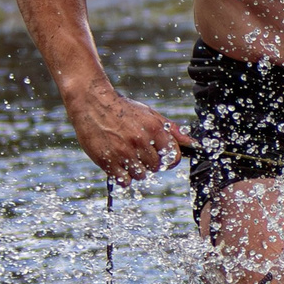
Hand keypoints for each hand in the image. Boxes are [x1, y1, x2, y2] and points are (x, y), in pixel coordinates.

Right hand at [66, 81, 192, 182]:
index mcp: (155, 129)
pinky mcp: (107, 161)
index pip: (173, 157)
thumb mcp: (150, 114)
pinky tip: (119, 164)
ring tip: (127, 157)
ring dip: (136, 170)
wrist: (92, 102)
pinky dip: (123, 176)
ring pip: (141, 175)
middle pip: (156, 167)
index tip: (162, 158)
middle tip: (140, 153)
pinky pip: (124, 181)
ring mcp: (123, 152)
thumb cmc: (123, 109)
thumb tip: (192, 143)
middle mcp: (140, 141)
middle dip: (151, 163)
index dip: (169, 160)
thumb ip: (172, 130)